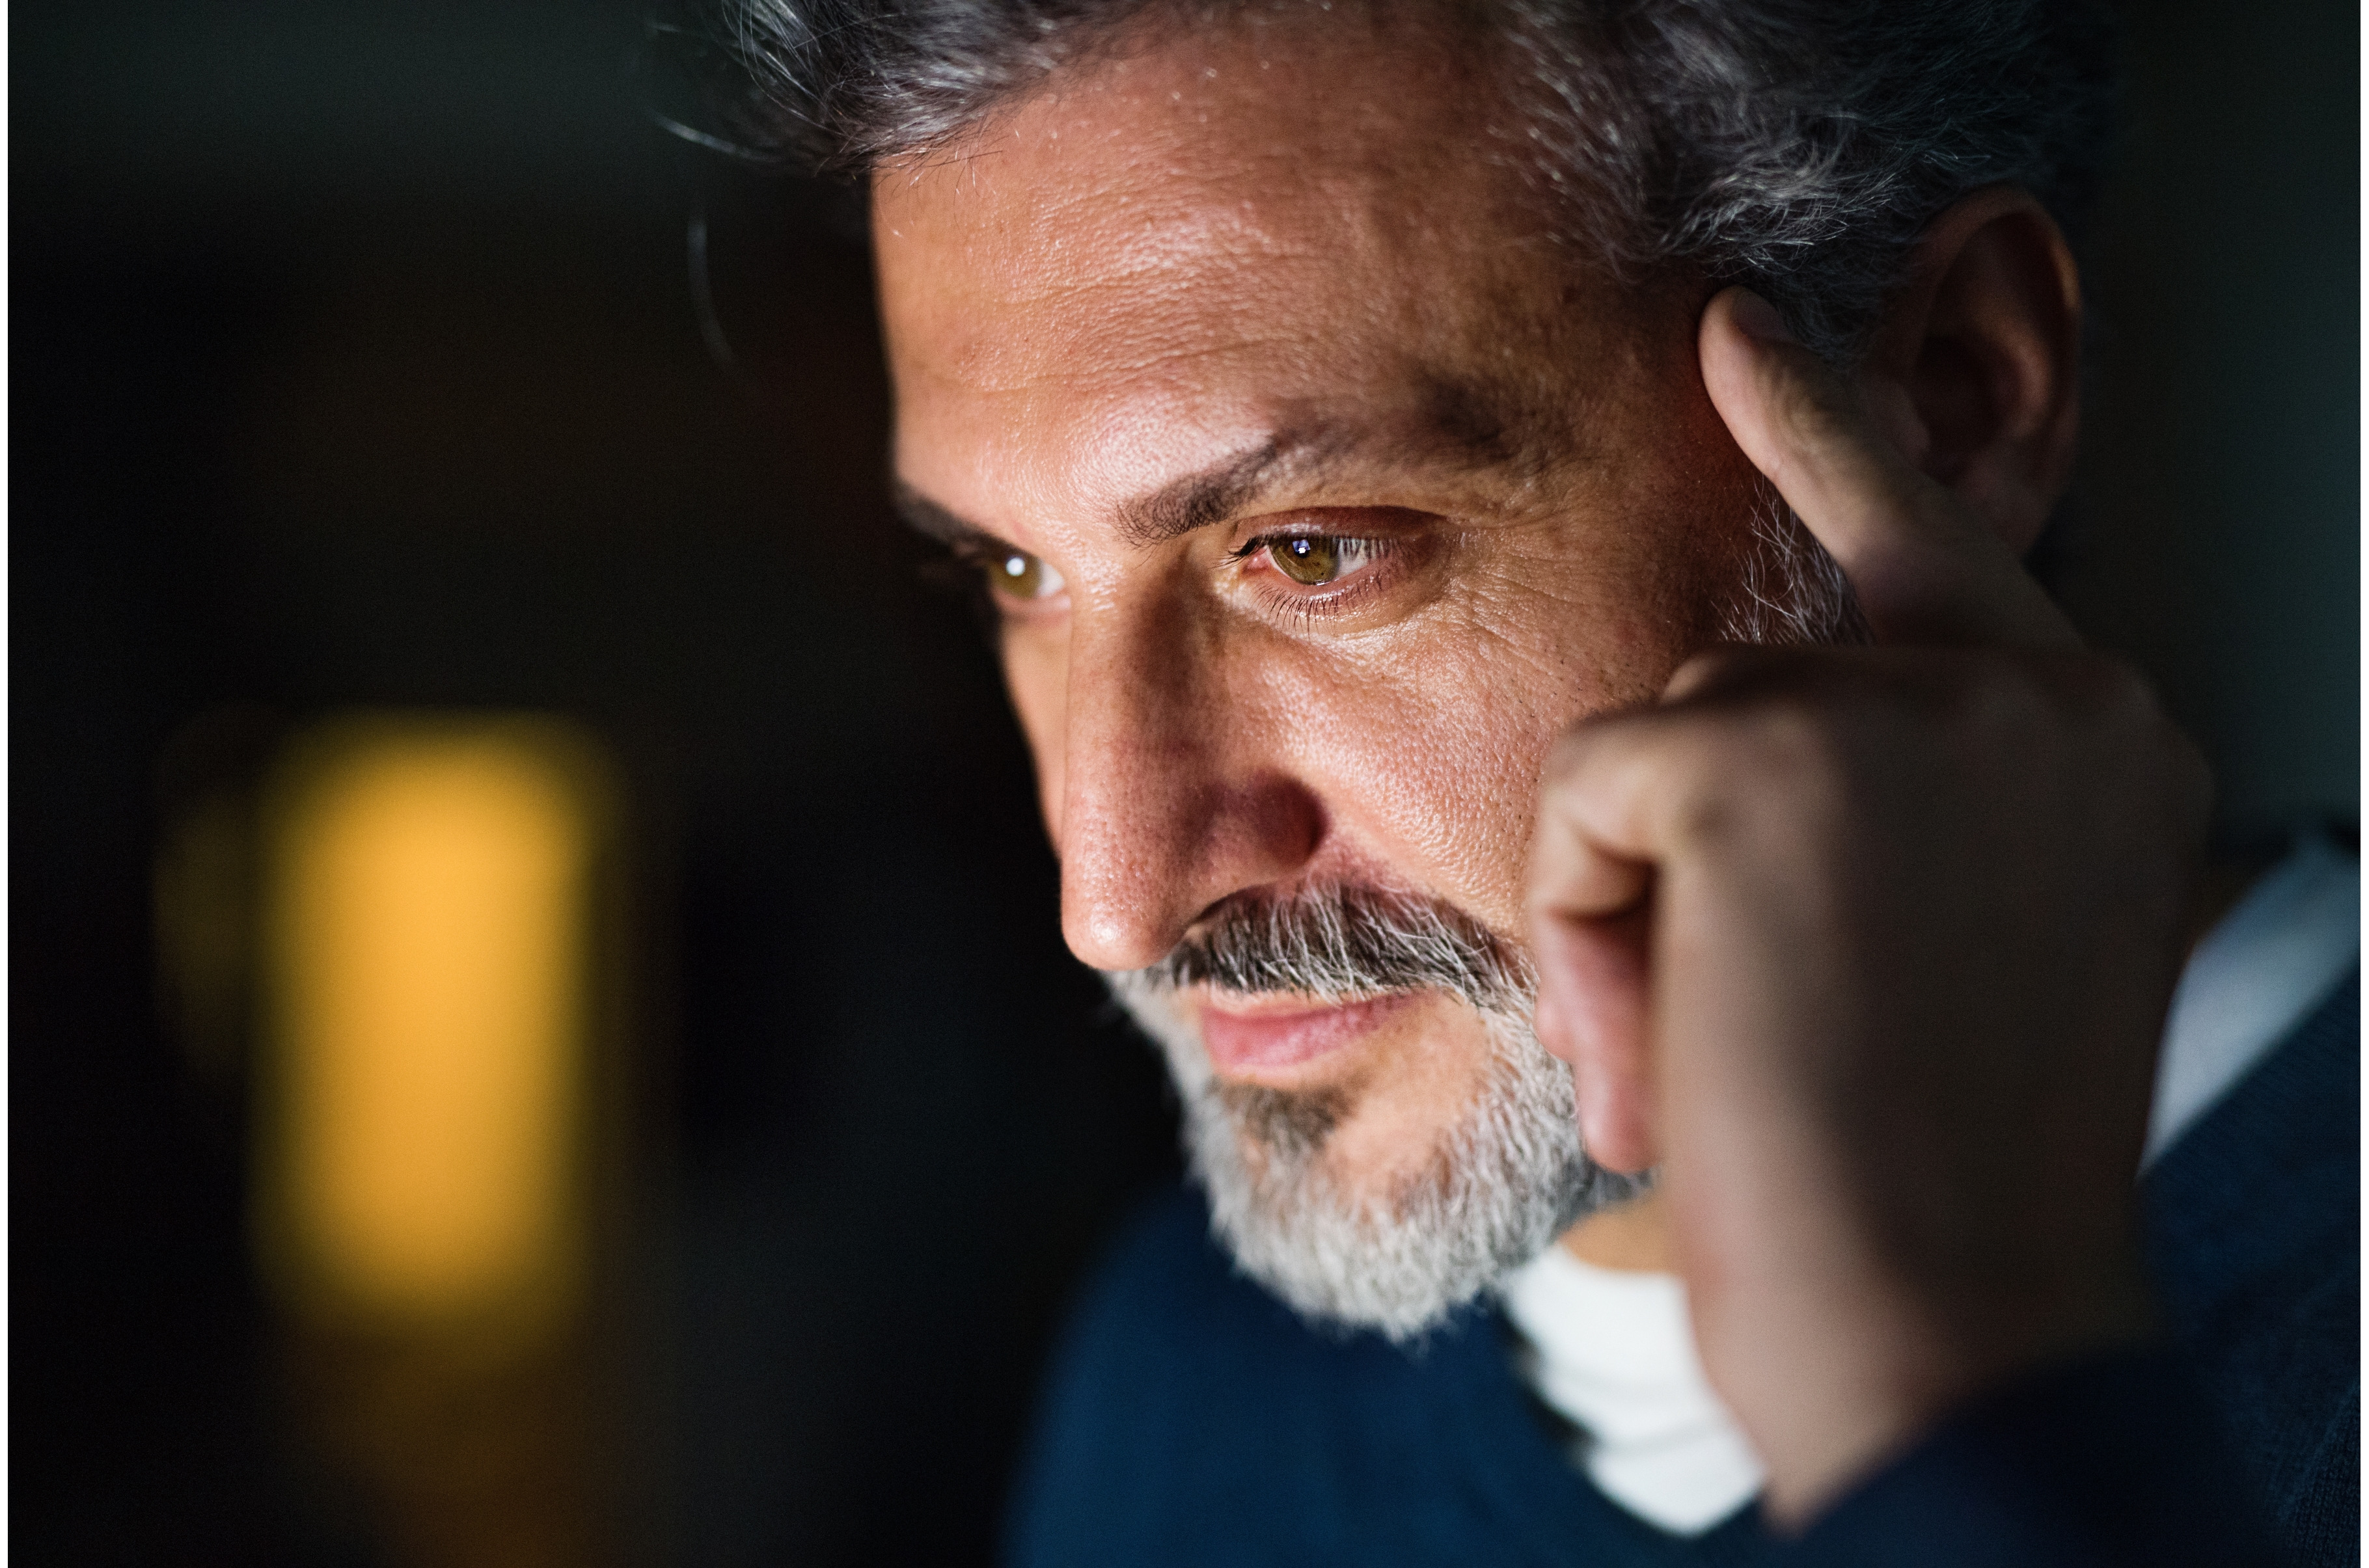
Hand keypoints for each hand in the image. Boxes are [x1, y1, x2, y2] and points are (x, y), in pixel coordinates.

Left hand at [1525, 286, 2210, 1525]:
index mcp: (2098, 735)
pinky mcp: (1775, 748)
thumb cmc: (1930, 1178)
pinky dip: (1590, 926)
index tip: (1734, 331)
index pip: (1933, 542)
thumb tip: (1710, 747)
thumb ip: (1888, 804)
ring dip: (1642, 913)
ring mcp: (1920, 701)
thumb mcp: (1955, 944)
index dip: (1823, 432)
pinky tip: (1680, 1039)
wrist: (1951, 1325)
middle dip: (1685, 857)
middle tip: (1753, 1031)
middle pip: (1746, 683)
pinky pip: (1591, 793)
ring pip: (1658, 745)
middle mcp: (2042, 688)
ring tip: (1728, 1061)